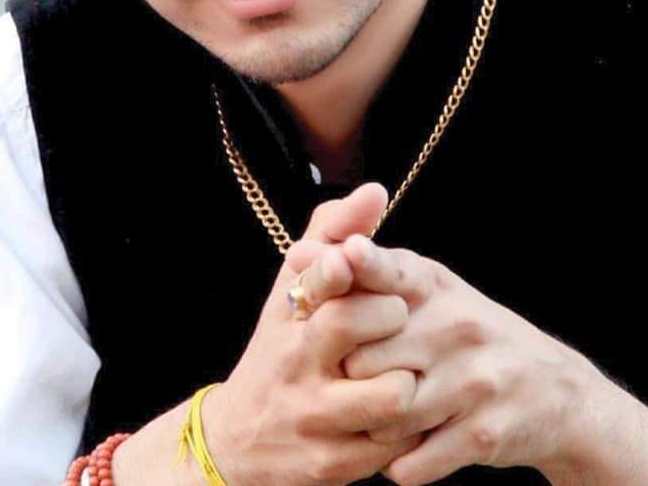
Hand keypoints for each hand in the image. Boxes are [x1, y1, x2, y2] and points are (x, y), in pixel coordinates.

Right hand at [114, 183, 422, 485]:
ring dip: (410, 378)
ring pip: (391, 394)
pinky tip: (402, 411)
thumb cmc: (281, 348)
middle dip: (391, 316)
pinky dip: (409, 425)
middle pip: (357, 327)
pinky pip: (396, 443)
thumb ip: (333, 233)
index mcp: (291, 316)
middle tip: (396, 316)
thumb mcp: (292, 288)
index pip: (321, 279)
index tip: (354, 257)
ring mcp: (316, 418)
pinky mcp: (334, 465)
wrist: (237, 442)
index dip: (345, 264)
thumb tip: (375, 189)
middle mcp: (299, 365)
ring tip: (406, 366)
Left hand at [286, 234, 601, 485]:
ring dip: (374, 424)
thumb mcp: (431, 292)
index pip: (388, 271)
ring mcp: (474, 379)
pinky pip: (412, 461)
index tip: (338, 259)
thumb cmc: (468, 335)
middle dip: (350, 379)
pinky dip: (400, 463)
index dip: (356, 265)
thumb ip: (369, 274)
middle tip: (355, 383)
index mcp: (435, 286)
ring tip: (383, 415)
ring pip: (385, 413)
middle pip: (364, 358)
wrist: (556, 390)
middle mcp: (456, 326)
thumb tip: (298, 252)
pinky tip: (409, 446)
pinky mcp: (483, 433)